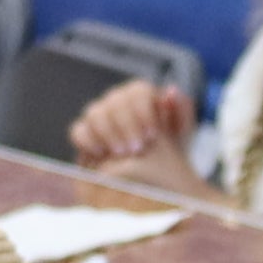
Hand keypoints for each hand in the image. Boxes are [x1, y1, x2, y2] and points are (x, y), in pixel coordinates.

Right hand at [65, 79, 193, 175]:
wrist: (155, 170)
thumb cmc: (171, 147)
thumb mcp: (183, 131)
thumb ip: (182, 110)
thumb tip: (170, 92)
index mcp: (142, 94)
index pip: (138, 92)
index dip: (144, 112)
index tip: (153, 134)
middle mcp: (118, 99)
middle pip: (115, 102)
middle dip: (126, 125)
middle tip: (137, 148)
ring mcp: (99, 113)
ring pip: (95, 113)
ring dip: (108, 133)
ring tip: (122, 154)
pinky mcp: (84, 131)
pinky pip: (78, 130)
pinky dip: (87, 141)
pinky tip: (101, 154)